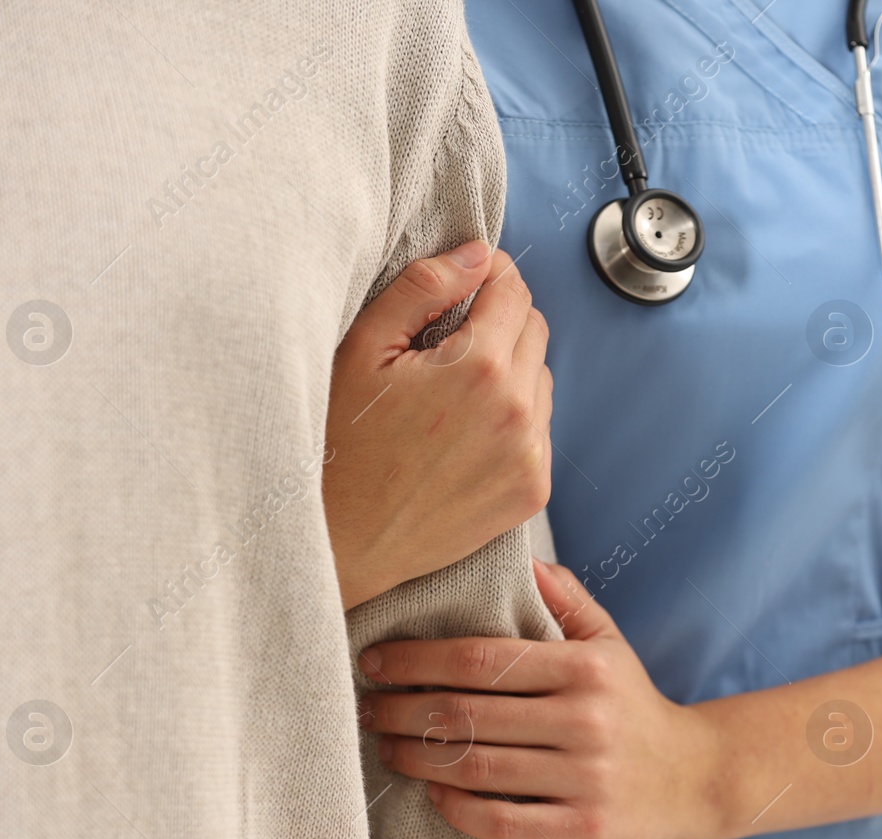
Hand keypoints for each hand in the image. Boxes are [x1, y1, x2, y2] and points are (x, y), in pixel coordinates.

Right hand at [324, 241, 553, 608]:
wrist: (343, 541)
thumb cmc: (340, 444)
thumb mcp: (363, 348)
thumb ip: (424, 287)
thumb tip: (479, 254)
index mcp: (479, 367)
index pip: (513, 288)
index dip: (487, 276)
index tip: (463, 285)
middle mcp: (517, 411)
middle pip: (535, 329)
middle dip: (499, 322)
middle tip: (448, 343)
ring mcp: (530, 455)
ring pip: (541, 379)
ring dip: (510, 371)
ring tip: (453, 395)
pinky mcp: (533, 491)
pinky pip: (540, 430)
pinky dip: (514, 421)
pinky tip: (464, 435)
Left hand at [358, 559, 725, 838]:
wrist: (698, 779)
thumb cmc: (635, 706)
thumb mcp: (610, 644)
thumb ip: (565, 599)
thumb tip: (518, 556)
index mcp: (584, 668)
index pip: (481, 658)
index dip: (417, 659)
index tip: (374, 660)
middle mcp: (585, 720)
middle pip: (467, 713)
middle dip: (401, 710)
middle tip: (364, 708)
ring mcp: (586, 777)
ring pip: (476, 767)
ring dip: (415, 759)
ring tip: (383, 748)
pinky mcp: (585, 828)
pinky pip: (502, 822)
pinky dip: (456, 809)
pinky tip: (433, 794)